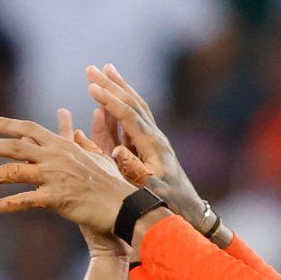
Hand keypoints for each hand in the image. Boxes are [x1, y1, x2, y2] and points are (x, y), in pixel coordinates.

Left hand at [0, 109, 138, 239]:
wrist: (124, 205)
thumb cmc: (113, 182)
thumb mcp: (97, 156)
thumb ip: (81, 140)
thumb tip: (73, 128)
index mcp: (62, 146)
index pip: (30, 129)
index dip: (7, 124)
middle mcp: (55, 157)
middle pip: (13, 147)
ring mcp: (54, 177)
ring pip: (12, 172)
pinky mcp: (56, 199)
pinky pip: (25, 201)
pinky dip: (6, 205)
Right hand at [84, 63, 218, 235]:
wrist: (189, 211)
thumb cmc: (169, 204)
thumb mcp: (150, 190)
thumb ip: (133, 170)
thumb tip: (117, 150)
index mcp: (153, 145)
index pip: (128, 115)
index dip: (109, 100)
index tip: (91, 87)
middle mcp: (154, 137)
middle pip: (132, 103)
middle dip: (112, 85)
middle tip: (92, 68)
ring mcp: (153, 140)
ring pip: (135, 107)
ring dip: (120, 88)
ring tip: (105, 71)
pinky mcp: (151, 147)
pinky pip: (134, 120)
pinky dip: (122, 105)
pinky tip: (112, 100)